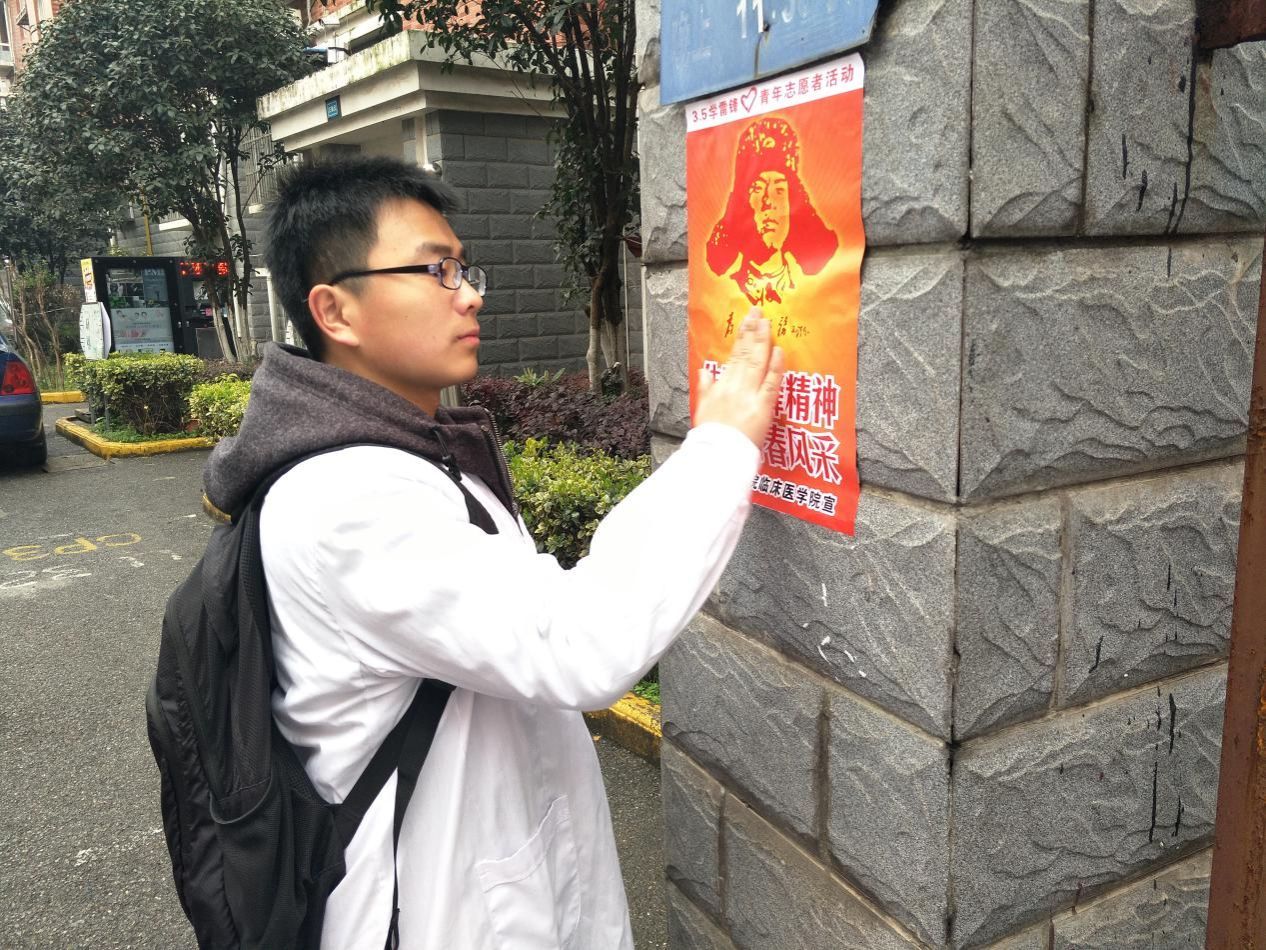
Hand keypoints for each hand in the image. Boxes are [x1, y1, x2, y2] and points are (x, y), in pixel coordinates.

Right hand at [694, 308, 784, 448]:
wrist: (715, 455)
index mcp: (721, 386)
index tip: (747, 320)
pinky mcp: (762, 408)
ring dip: (763, 341)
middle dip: (753, 331)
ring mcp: (748, 396)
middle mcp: (734, 387)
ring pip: (757, 363)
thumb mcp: (702, 408)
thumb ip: (705, 387)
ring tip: (767, 323)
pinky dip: (776, 367)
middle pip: (746, 354)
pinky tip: (779, 351)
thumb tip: (705, 371)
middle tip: (759, 312)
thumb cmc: (709, 436)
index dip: (741, 336)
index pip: (733, 355)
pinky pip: (771, 384)